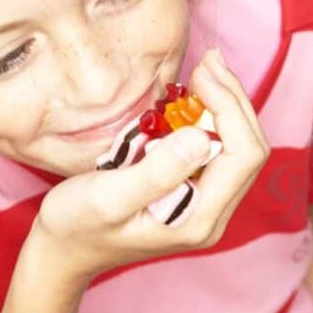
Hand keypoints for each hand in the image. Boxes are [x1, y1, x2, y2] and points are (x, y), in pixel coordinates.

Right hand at [31, 49, 270, 283]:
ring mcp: (204, 204)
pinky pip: (217, 149)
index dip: (230, 108)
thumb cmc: (77, 226)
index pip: (243, 156)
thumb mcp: (107, 197)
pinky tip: (193, 94)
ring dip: (225, 104)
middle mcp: (211, 214)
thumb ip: (157, 172)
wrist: (62, 251)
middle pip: (249, 149)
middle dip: (233, 99)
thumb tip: (201, 136)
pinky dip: (211, 116)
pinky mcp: (192, 192)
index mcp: (199, 219)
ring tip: (203, 69)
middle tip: (207, 61)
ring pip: (237, 146)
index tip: (200, 74)